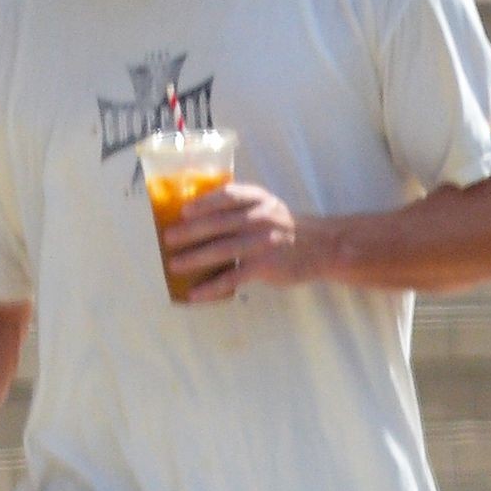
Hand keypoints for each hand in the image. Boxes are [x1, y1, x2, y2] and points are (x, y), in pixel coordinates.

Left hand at [164, 182, 305, 302]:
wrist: (322, 247)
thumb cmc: (286, 227)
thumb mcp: (268, 206)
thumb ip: (241, 206)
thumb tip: (198, 215)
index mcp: (259, 199)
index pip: (227, 197)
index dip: (203, 203)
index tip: (183, 211)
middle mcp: (261, 218)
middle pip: (218, 224)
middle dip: (190, 232)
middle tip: (168, 239)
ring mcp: (263, 243)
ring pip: (221, 250)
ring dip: (194, 258)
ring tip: (174, 265)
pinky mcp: (265, 267)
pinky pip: (232, 277)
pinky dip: (211, 286)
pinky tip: (195, 293)